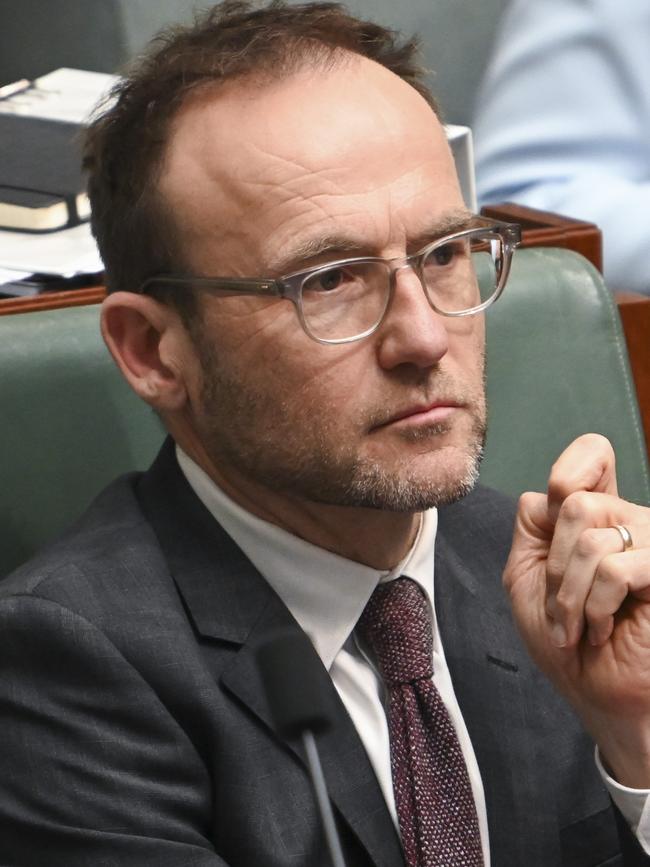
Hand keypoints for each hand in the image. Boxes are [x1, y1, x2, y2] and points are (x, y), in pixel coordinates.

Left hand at [503, 434, 649, 787]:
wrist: (596, 695)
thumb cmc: (565, 641)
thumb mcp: (528, 575)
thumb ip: (532, 526)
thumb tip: (551, 492)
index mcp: (600, 516)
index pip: (593, 453)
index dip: (569, 470)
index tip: (558, 512)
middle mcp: (632, 521)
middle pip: (576, 502)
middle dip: (554, 565)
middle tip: (561, 604)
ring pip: (590, 536)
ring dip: (568, 594)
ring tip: (579, 625)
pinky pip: (615, 568)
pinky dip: (593, 606)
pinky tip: (602, 629)